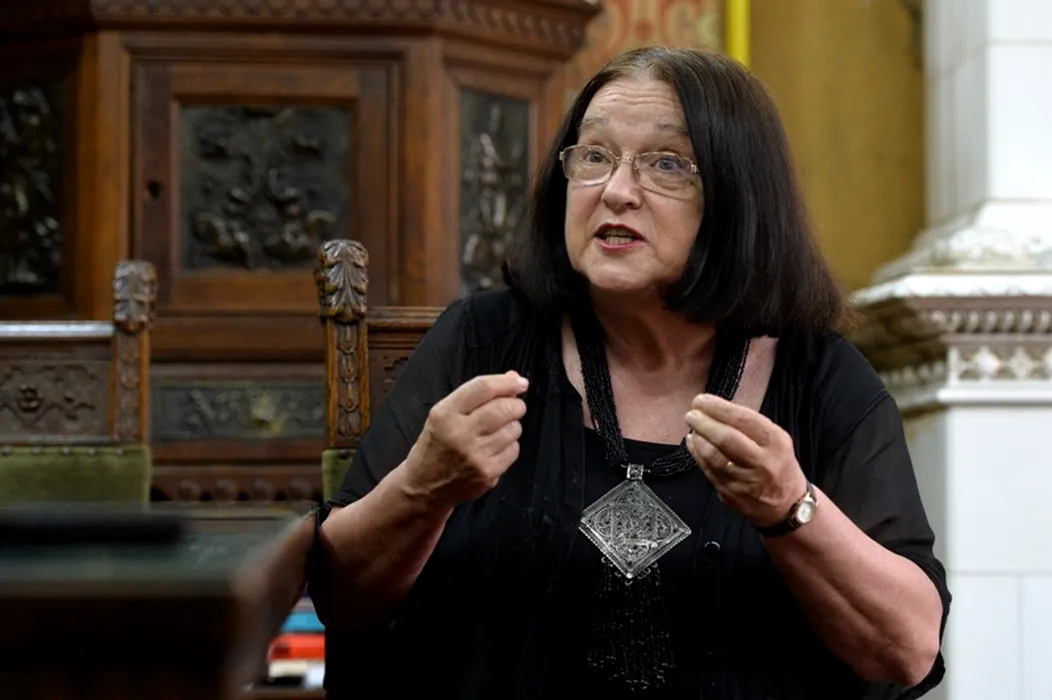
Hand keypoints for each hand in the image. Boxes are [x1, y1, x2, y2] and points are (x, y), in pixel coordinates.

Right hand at [403, 371, 527, 508]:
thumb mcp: (445, 413)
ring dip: (512, 426)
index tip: (520, 382)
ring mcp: (475, 456)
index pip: (483, 388)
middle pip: (503, 408)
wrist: (423, 485)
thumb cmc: (436, 444)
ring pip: (513, 429)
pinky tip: (495, 448)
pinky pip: (514, 450)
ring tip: (497, 431)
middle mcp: (459, 434)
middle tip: (513, 407)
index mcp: (445, 414)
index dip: (506, 382)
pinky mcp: (487, 474)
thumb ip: (477, 394)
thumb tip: (514, 378)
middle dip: (516, 405)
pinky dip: (510, 446)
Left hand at [684, 393, 806, 527]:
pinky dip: (697, 454)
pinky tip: (693, 443)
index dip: (718, 408)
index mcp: (776, 443)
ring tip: (693, 428)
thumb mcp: (775, 439)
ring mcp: (746, 482)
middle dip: (704, 423)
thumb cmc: (777, 463)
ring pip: (714, 457)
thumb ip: (749, 425)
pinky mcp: (732, 495)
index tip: (701, 400)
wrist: (787, 504)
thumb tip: (714, 408)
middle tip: (691, 414)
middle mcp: (763, 463)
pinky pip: (708, 471)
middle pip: (726, 439)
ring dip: (698, 439)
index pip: (743, 420)